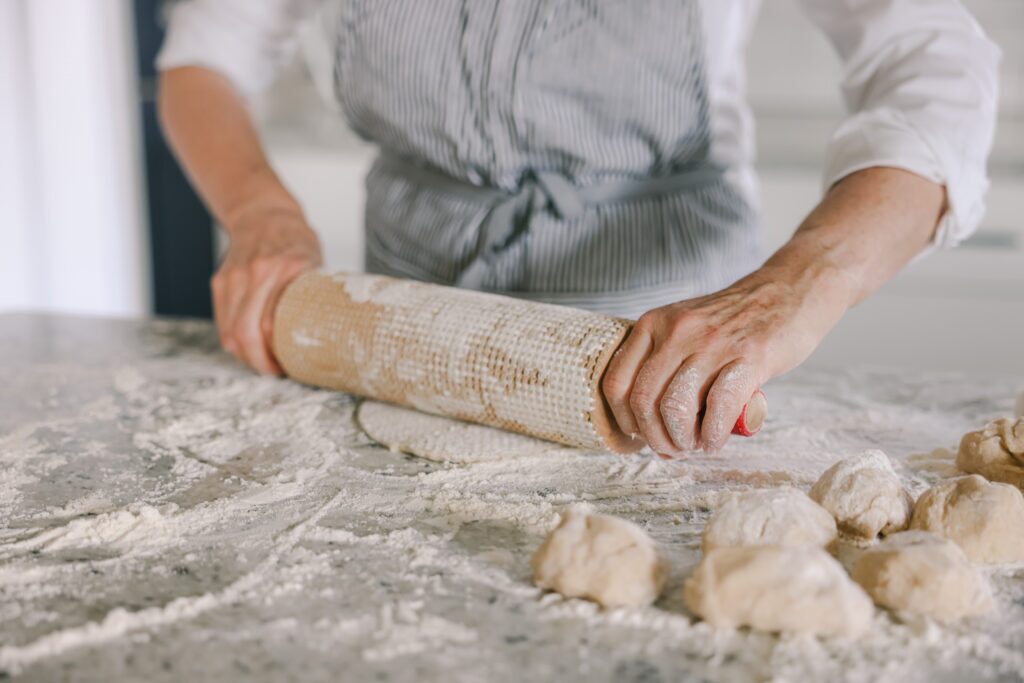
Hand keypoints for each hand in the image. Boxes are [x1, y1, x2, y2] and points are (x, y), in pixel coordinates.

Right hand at [212, 205, 321, 374]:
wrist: (262, 213)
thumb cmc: (294, 240)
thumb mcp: (314, 264)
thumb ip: (313, 295)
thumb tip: (327, 334)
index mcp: (283, 268)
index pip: (271, 324)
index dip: (276, 352)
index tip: (290, 365)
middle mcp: (254, 273)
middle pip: (245, 332)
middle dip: (258, 361)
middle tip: (274, 371)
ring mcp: (232, 278)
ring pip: (229, 332)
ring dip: (245, 355)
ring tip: (263, 363)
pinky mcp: (219, 282)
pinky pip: (222, 321)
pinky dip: (234, 339)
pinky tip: (248, 347)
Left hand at [601, 254, 852, 455]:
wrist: (788, 291)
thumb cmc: (733, 321)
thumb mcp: (683, 326)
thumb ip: (662, 360)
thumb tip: (646, 421)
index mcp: (653, 324)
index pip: (617, 382)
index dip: (625, 420)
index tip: (640, 436)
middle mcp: (677, 330)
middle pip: (643, 400)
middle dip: (654, 437)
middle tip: (671, 449)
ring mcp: (712, 343)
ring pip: (675, 407)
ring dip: (681, 439)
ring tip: (693, 445)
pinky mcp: (749, 356)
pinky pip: (718, 406)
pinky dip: (712, 435)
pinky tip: (713, 442)